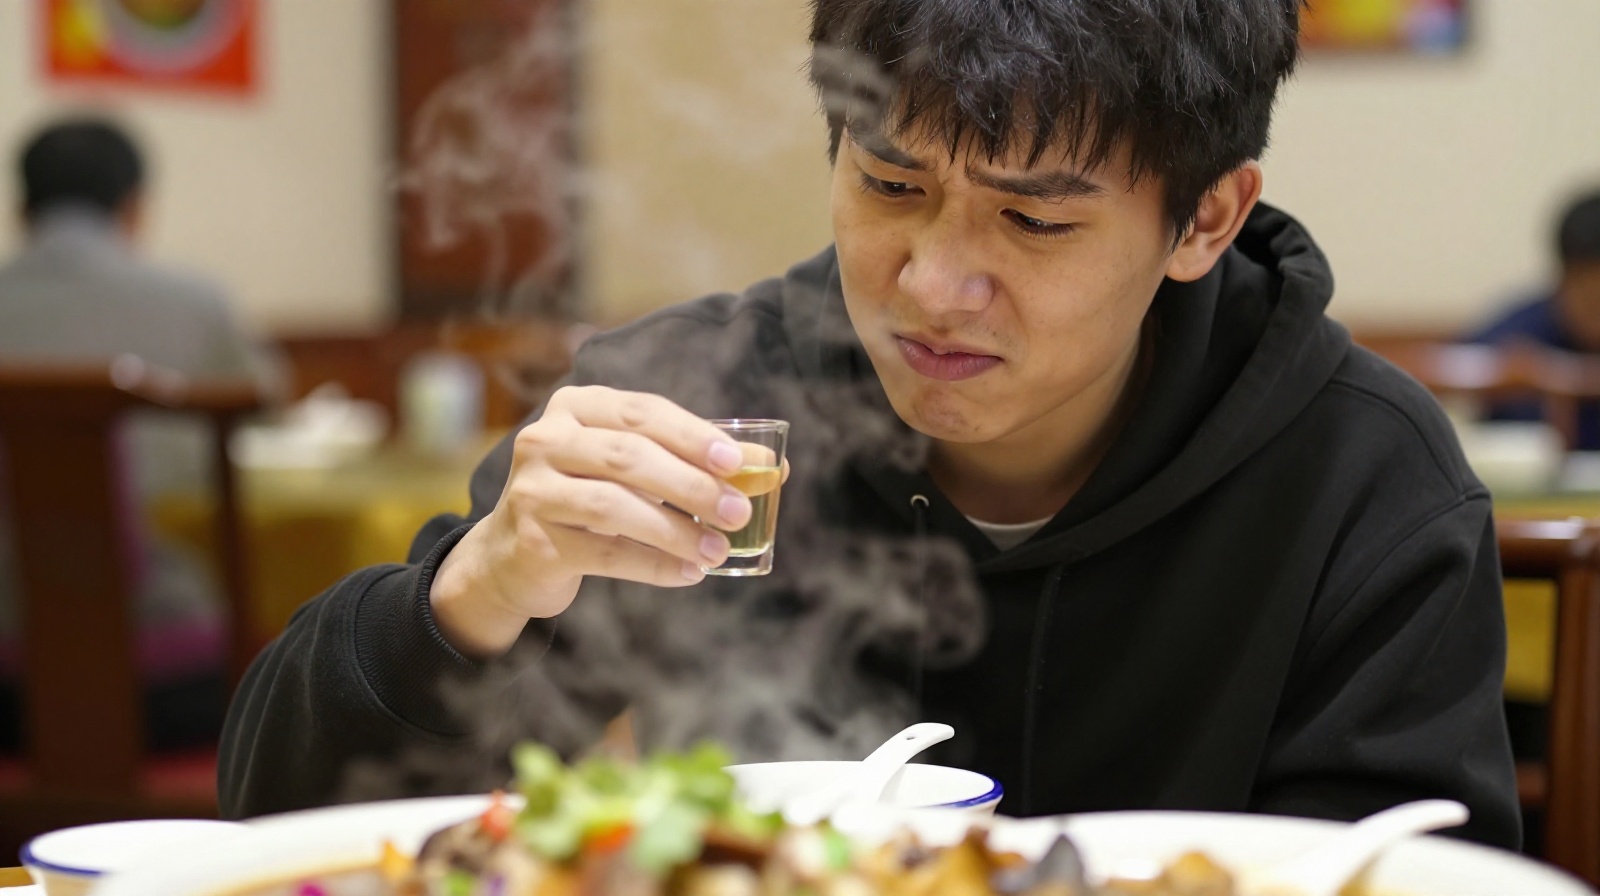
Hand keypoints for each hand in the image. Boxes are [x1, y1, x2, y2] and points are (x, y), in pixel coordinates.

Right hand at [429, 386, 753, 656]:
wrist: (510, 554)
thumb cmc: (587, 498)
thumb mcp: (630, 469)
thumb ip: (690, 462)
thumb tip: (771, 469)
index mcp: (575, 407)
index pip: (641, 413)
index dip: (692, 435)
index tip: (737, 461)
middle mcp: (544, 440)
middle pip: (628, 457)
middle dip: (691, 485)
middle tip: (739, 512)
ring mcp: (532, 491)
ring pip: (615, 507)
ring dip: (676, 532)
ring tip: (719, 549)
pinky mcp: (533, 541)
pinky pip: (605, 553)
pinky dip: (654, 566)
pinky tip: (689, 574)